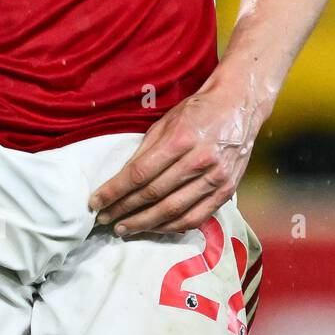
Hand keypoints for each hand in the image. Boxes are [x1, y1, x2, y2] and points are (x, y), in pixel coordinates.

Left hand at [88, 86, 261, 234]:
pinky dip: (172, 226)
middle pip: (154, 194)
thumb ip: (146, 149)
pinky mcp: (226, 191)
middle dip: (125, 210)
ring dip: (144, 224)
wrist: (238, 106)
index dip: (115, 191)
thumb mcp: (166, 120)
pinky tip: (154, 228)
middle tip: (105, 220)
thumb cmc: (197, 110)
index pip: (139, 173)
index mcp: (180, 139)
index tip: (96, 202)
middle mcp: (199, 160)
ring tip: (124, 228)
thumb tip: (122, 178)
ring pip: (173, 211)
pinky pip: (196, 217)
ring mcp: (215, 178)